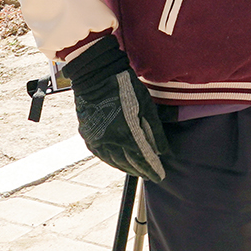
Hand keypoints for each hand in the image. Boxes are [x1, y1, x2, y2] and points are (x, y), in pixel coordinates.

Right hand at [63, 34, 170, 182]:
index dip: (151, 169)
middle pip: (128, 163)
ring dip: (126, 167)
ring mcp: (96, 139)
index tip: (160, 177)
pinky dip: (111, 160)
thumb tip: (162, 151)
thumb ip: (154, 131)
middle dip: (141, 170)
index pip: (142, 160)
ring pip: (113, 161)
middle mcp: (109, 141)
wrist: (96, 74)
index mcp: (125, 134)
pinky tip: (118, 162)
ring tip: (136, 171)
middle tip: (151, 176)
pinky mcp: (87, 135)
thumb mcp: (146, 106)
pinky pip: (101, 154)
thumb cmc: (125, 86)